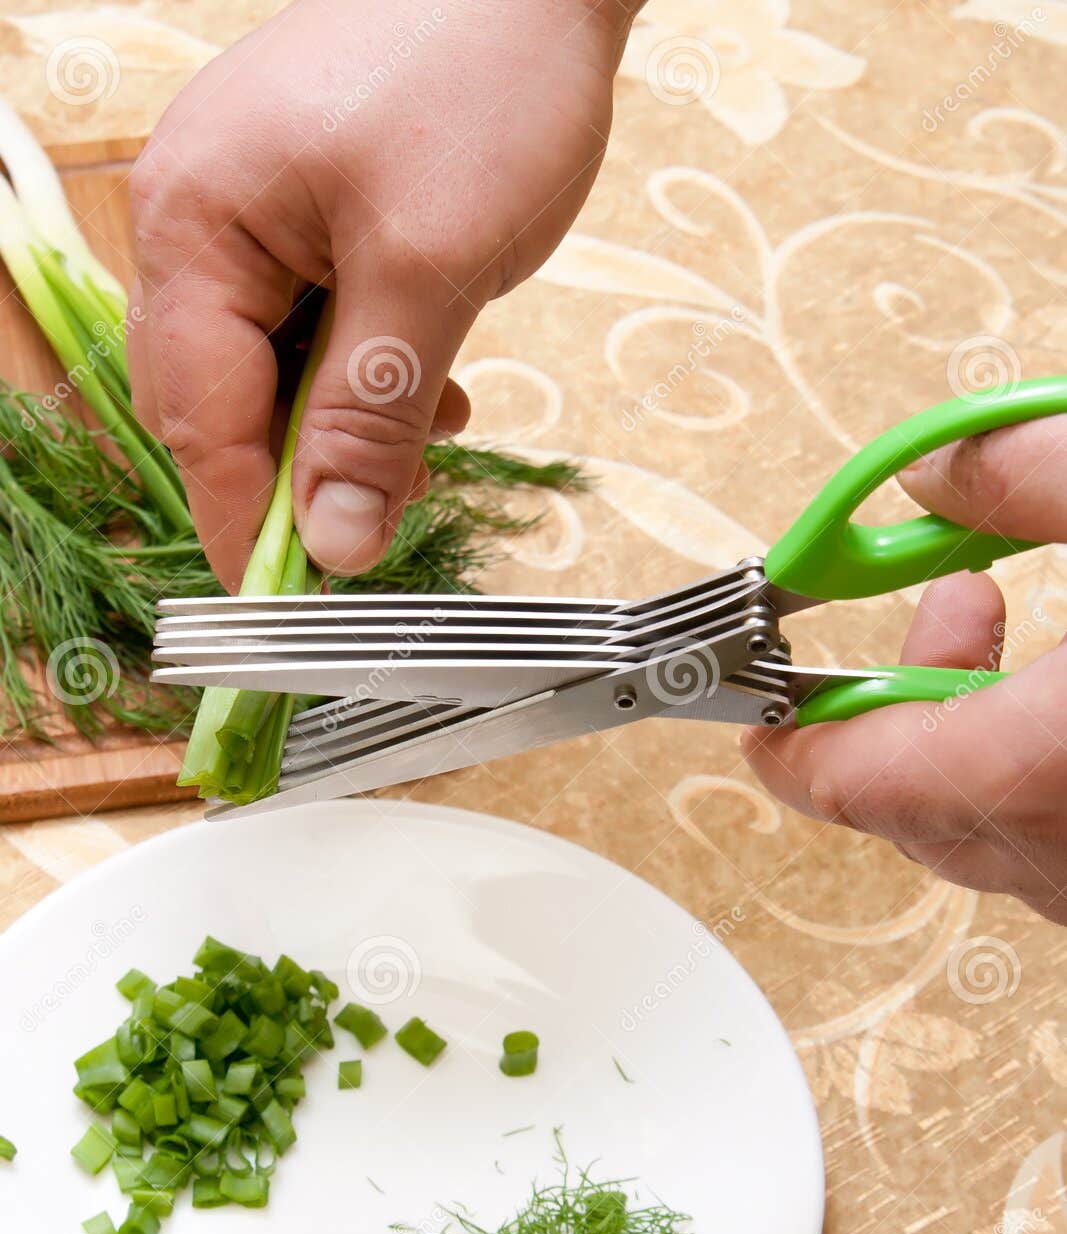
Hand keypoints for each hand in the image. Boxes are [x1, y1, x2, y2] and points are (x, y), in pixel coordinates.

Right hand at [127, 0, 637, 587]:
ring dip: (342, 426)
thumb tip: (336, 542)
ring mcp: (247, 210)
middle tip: (374, 526)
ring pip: (270, 373)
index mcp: (197, 223)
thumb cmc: (482, 82)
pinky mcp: (302, 211)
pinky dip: (364, 374)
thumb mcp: (429, 272)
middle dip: (297, 473)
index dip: (244, 522)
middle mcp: (200, 218)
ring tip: (431, 427)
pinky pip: (308, 326)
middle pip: (218, 401)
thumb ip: (371, 418)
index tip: (289, 611)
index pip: (199, 418)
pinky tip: (430, 382)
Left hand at [743, 414, 1066, 923]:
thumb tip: (942, 479)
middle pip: (907, 811)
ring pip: (984, 835)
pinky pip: (1047, 845)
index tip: (758, 704)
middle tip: (950, 604)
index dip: (788, 738)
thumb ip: (1033, 479)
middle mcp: (1062, 857)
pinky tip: (1063, 697)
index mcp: (1040, 769)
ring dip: (968, 737)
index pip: (851, 782)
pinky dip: (1032, 774)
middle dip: (895, 704)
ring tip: (1010, 624)